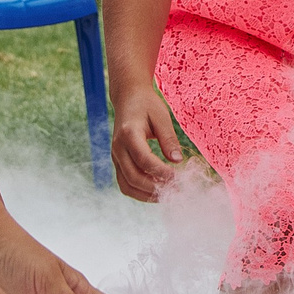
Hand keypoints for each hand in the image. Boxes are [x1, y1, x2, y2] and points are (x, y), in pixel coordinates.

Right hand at [111, 83, 185, 202]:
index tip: (178, 177)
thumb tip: (177, 161)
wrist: (127, 98)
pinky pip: (125, 183)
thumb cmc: (147, 105)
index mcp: (128, 134)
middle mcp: (118, 148)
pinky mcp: (118, 162)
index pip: (144, 160)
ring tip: (167, 195)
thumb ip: (169, 139)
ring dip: (146, 195)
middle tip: (175, 190)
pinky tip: (156, 190)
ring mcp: (115, 156)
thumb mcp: (161, 116)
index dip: (161, 172)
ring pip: (127, 186)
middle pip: (133, 177)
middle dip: (155, 188)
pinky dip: (140, 192)